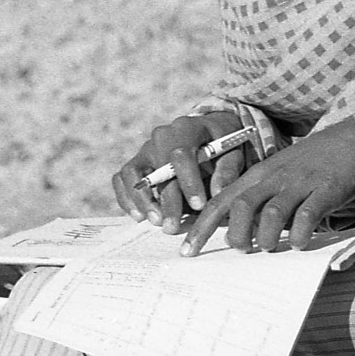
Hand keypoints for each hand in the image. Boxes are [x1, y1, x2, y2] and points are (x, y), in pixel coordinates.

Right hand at [113, 111, 252, 232]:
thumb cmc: (223, 145)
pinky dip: (125, 197)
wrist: (208, 133)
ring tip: (155, 222)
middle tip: (173, 226)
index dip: (189, 182)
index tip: (199, 206)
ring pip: (132, 173)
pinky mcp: (136, 163)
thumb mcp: (233, 152)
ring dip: (140, 199)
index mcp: (186, 129)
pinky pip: (121, 178)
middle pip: (156, 168)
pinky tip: (138, 216)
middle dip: (165, 200)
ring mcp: (145, 149)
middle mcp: (160, 137)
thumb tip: (219, 192)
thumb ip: (227, 170)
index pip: (181, 155)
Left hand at [180, 116, 354, 255]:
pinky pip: (308, 214)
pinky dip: (300, 233)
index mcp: (256, 177)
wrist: (353, 142)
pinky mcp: (326, 189)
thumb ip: (257, 201)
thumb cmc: (309, 167)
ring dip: (266, 236)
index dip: (201, 228)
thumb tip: (235, 233)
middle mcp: (273, 179)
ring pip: (271, 212)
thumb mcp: (276, 177)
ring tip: (267, 249)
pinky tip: (298, 244)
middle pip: (241, 206)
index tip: (187, 251)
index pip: (219, 202)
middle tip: (240, 250)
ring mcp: (299, 183)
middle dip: (235, 233)